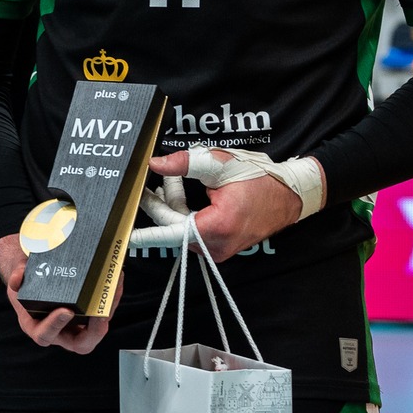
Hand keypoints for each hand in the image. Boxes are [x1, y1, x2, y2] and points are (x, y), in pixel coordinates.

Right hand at [0, 233, 119, 353]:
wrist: (35, 278)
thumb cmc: (26, 284)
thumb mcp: (17, 279)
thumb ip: (17, 276)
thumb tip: (17, 279)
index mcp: (37, 326)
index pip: (45, 335)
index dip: (55, 325)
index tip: (66, 311)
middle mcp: (59, 331)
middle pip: (80, 344)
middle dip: (94, 332)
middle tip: (102, 315)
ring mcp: (76, 325)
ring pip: (97, 329)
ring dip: (109, 311)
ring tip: (114, 289)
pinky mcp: (89, 315)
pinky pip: (103, 313)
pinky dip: (111, 298)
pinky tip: (117, 280)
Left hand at [148, 149, 310, 258]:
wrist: (289, 194)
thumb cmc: (258, 178)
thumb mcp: (220, 164)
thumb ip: (186, 163)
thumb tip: (155, 163)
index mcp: (214, 228)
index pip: (169, 233)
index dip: (144, 234)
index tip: (123, 236)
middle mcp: (215, 246)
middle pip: (173, 225)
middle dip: (163, 199)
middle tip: (153, 177)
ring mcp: (218, 250)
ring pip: (182, 227)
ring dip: (176, 202)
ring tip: (177, 177)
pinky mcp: (220, 247)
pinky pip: (194, 230)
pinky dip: (188, 211)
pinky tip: (189, 191)